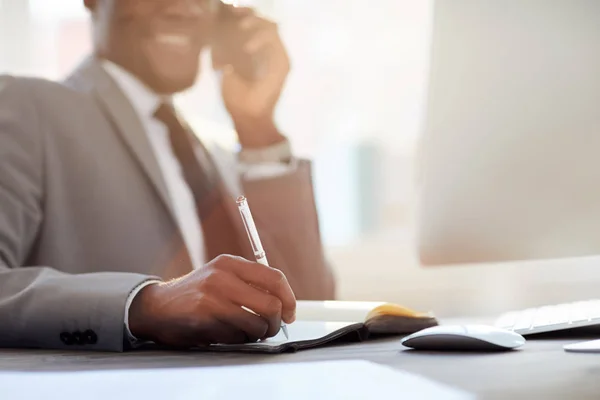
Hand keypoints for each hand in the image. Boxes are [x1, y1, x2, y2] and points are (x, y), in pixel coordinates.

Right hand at [129, 255, 296, 346]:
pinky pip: (236, 337)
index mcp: (230, 263)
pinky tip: (226, 334)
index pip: (274, 278)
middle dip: (275, 323)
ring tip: (247, 332)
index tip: (290, 313)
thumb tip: (284, 305)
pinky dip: (237, 340)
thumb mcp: (221, 276)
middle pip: (271, 305)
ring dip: (256, 335)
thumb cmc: (196, 294)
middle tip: (270, 328)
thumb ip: (250, 284)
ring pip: (256, 325)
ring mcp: (212, 297)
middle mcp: (222, 277)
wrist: (158, 306)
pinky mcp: (204, 318)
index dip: (289, 299)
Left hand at [218, 7, 289, 148]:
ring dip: (256, 22)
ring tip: (242, 25)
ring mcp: (277, 56)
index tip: (230, 10)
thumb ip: (220, 50)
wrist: (246, 116)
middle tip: (236, 11)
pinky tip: (248, 47)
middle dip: (250, 13)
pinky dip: (261, 38)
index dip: (243, 15)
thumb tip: (212, 31)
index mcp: (255, 53)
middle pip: (264, 22)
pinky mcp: (283, 63)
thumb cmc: (235, 97)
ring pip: (271, 26)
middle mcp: (268, 52)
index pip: (253, 26)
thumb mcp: (221, 68)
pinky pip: (275, 40)